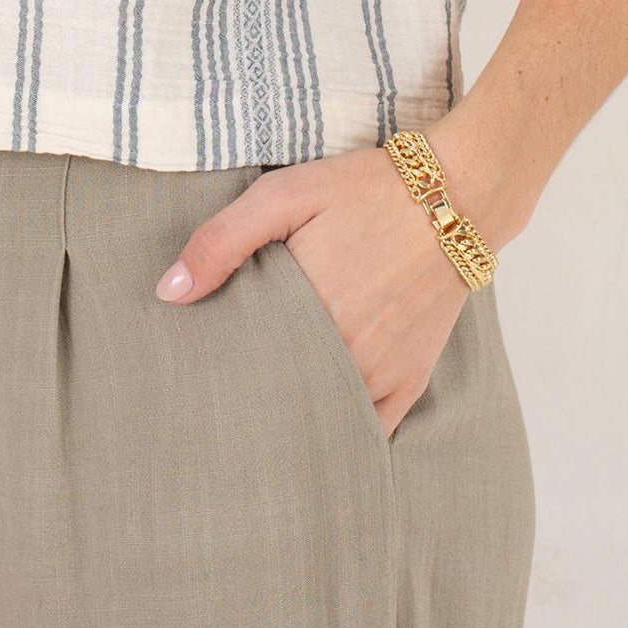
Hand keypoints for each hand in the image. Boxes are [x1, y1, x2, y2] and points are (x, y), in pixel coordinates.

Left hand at [155, 140, 507, 440]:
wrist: (458, 193)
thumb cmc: (366, 189)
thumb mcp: (285, 194)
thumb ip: (222, 241)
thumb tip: (168, 294)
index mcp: (307, 314)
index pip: (243, 369)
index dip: (214, 377)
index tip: (190, 380)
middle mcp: (345, 356)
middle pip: (280, 401)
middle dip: (247, 404)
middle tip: (212, 408)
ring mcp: (382, 374)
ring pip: (322, 420)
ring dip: (292, 422)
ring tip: (253, 425)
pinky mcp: (411, 379)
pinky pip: (371, 429)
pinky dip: (342, 434)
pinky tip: (315, 438)